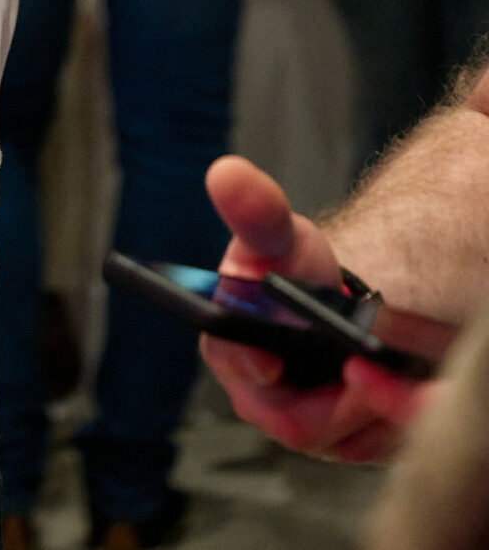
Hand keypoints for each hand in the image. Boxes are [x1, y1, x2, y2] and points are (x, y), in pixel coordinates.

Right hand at [201, 155, 437, 460]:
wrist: (331, 296)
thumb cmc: (293, 266)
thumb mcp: (278, 233)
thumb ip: (255, 208)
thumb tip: (225, 173)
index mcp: (229, 347)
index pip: (229, 364)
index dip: (248, 366)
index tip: (271, 360)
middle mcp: (261, 399)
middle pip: (298, 421)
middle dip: (338, 395)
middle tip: (362, 362)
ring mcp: (304, 426)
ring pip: (343, 437)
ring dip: (371, 399)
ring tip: (380, 362)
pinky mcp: (344, 443)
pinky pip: (372, 444)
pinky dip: (391, 413)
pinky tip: (392, 380)